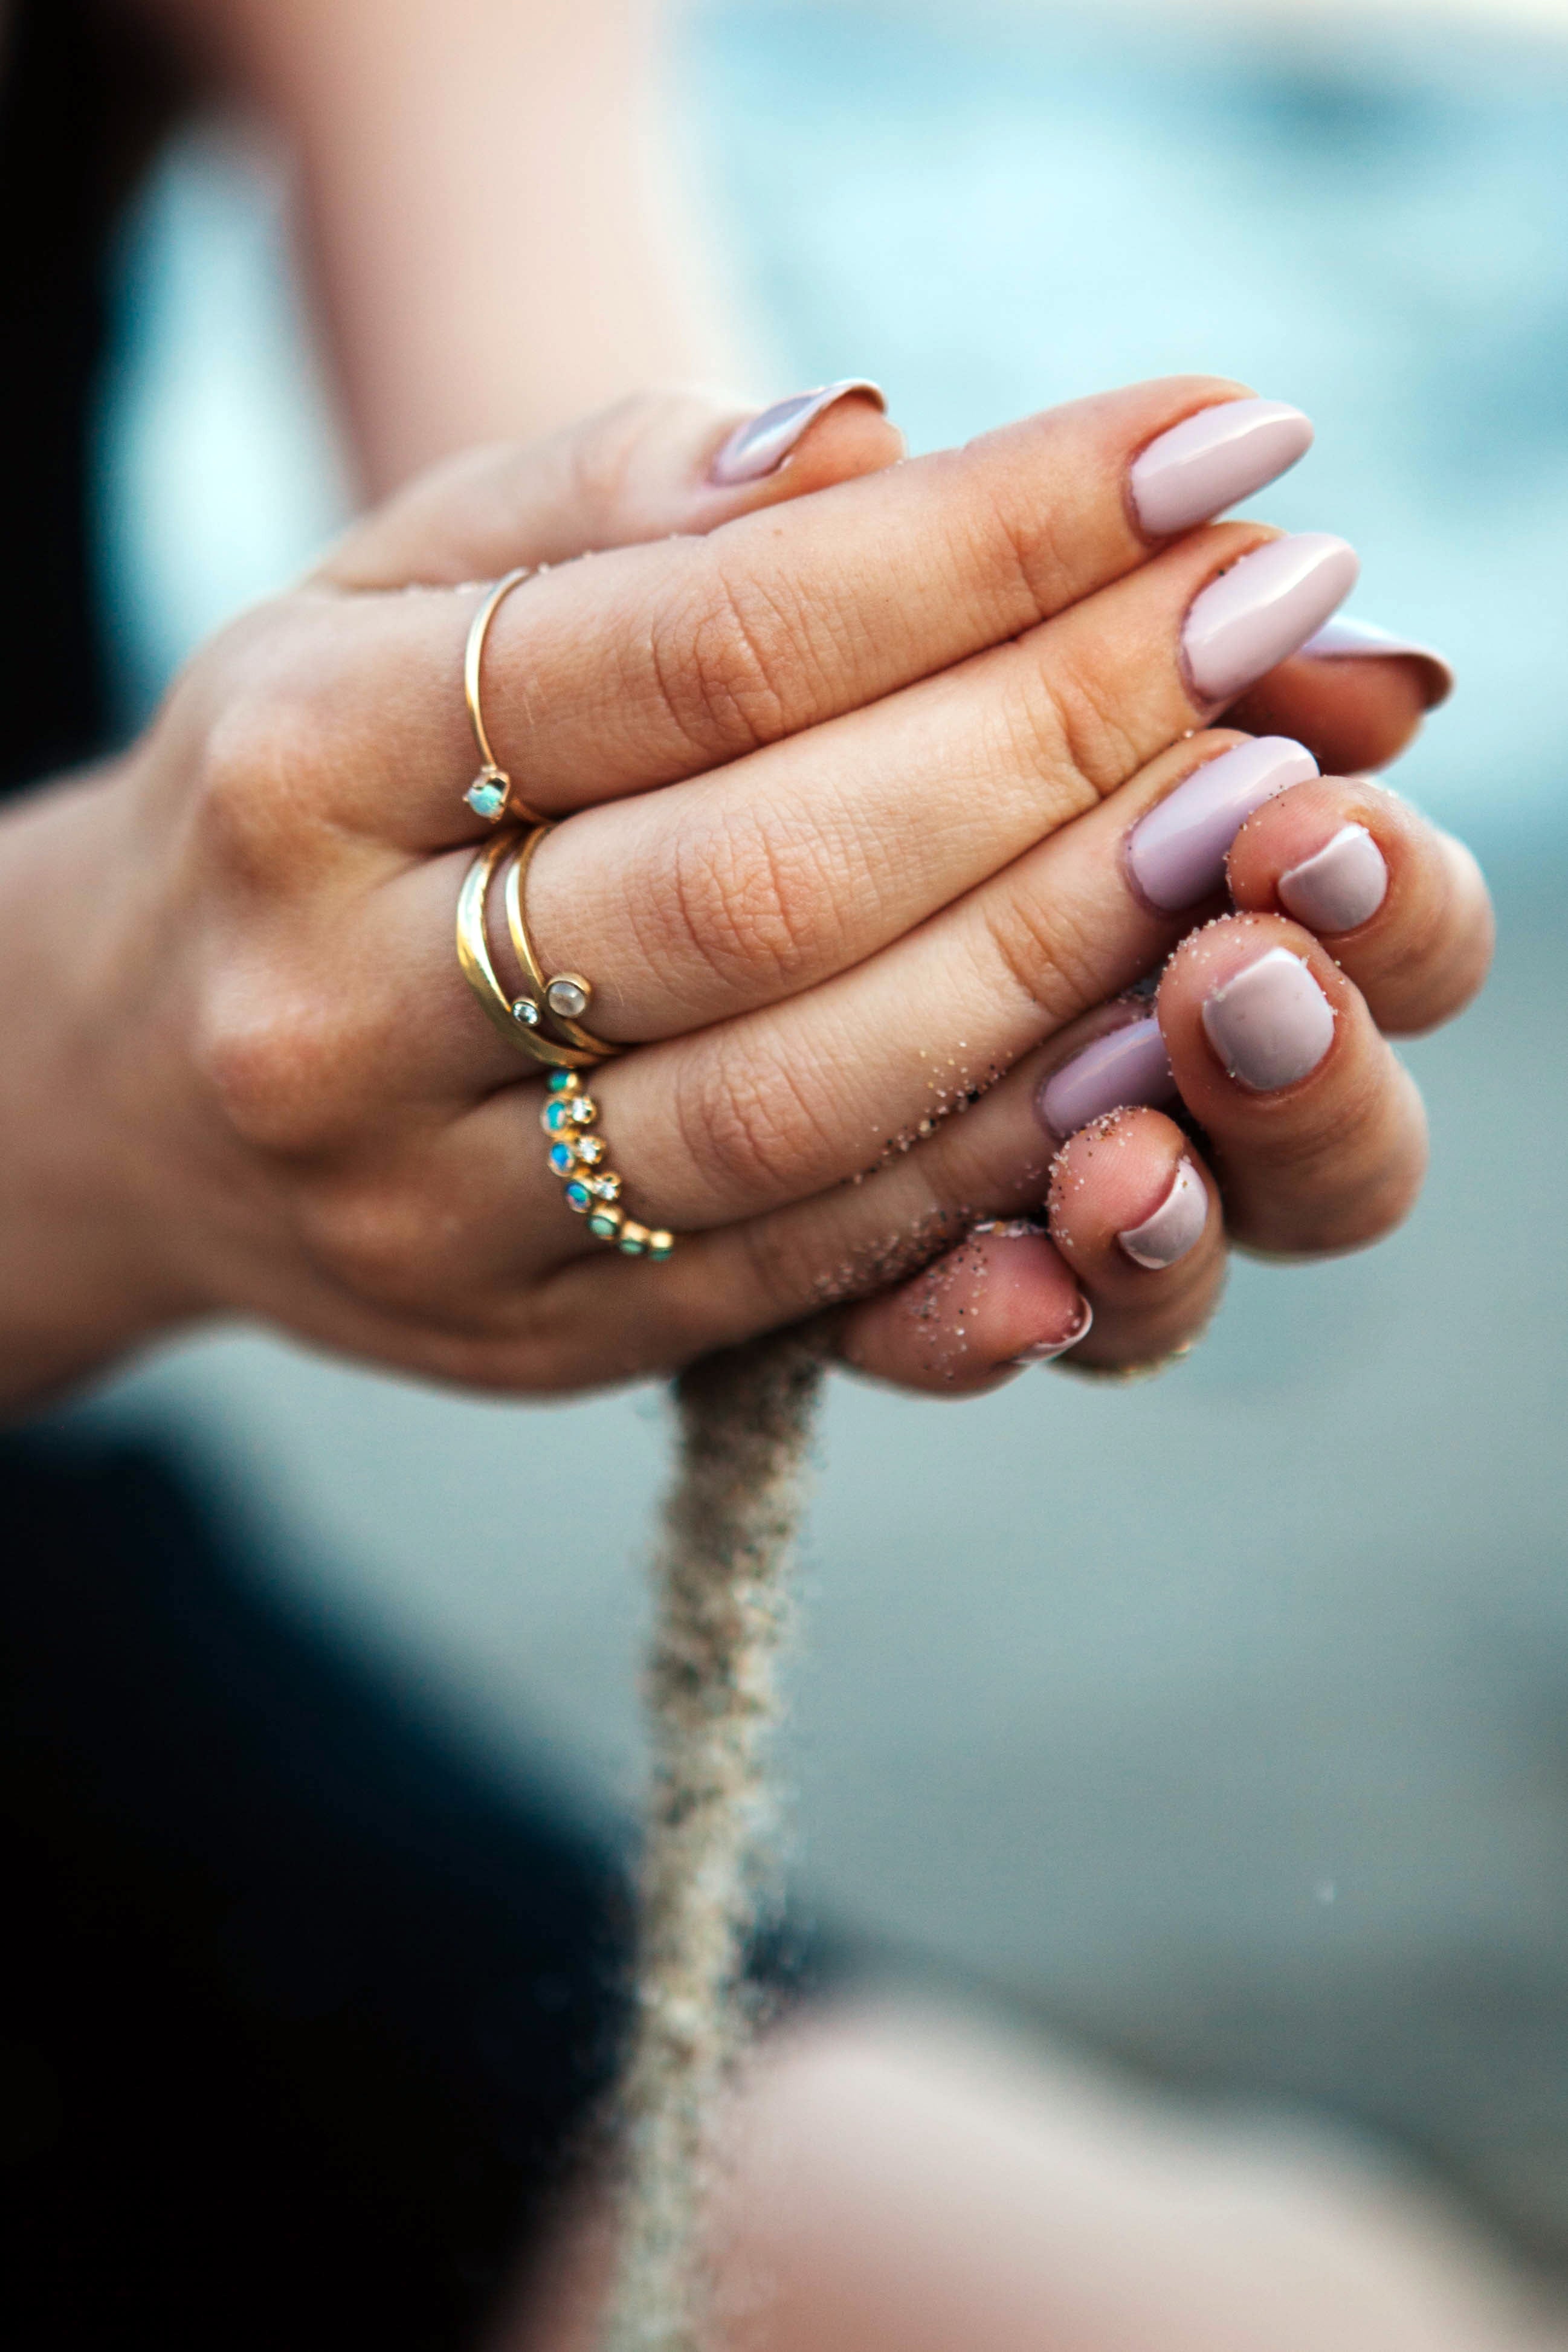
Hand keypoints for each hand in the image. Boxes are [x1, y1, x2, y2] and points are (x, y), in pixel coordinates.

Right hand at [0, 375, 1470, 1405]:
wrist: (127, 1081)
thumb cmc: (310, 787)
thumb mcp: (392, 587)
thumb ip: (612, 500)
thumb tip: (872, 449)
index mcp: (301, 758)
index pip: (704, 638)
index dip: (986, 544)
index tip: (1209, 456)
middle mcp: (340, 999)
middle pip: (773, 874)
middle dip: (1064, 744)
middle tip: (1271, 636)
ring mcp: (427, 1203)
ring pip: (805, 1094)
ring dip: (1064, 958)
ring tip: (1242, 825)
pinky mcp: (524, 1342)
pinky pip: (802, 1260)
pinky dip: (991, 1149)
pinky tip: (1137, 1033)